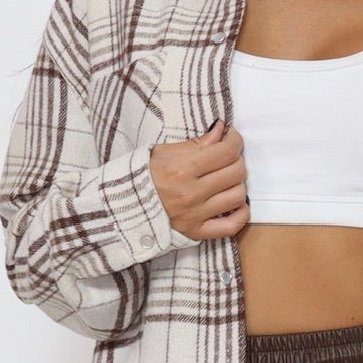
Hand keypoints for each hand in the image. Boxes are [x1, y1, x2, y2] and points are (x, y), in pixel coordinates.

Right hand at [149, 118, 250, 241]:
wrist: (122, 205)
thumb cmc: (143, 175)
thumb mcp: (164, 151)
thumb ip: (196, 143)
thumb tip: (221, 130)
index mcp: (183, 168)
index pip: (227, 151)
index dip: (235, 140)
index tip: (231, 138)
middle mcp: (191, 193)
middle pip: (236, 172)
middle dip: (237, 160)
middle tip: (227, 158)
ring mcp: (195, 215)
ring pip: (237, 197)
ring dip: (238, 184)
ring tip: (227, 180)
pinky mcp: (196, 232)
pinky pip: (231, 226)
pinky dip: (240, 215)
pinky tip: (235, 204)